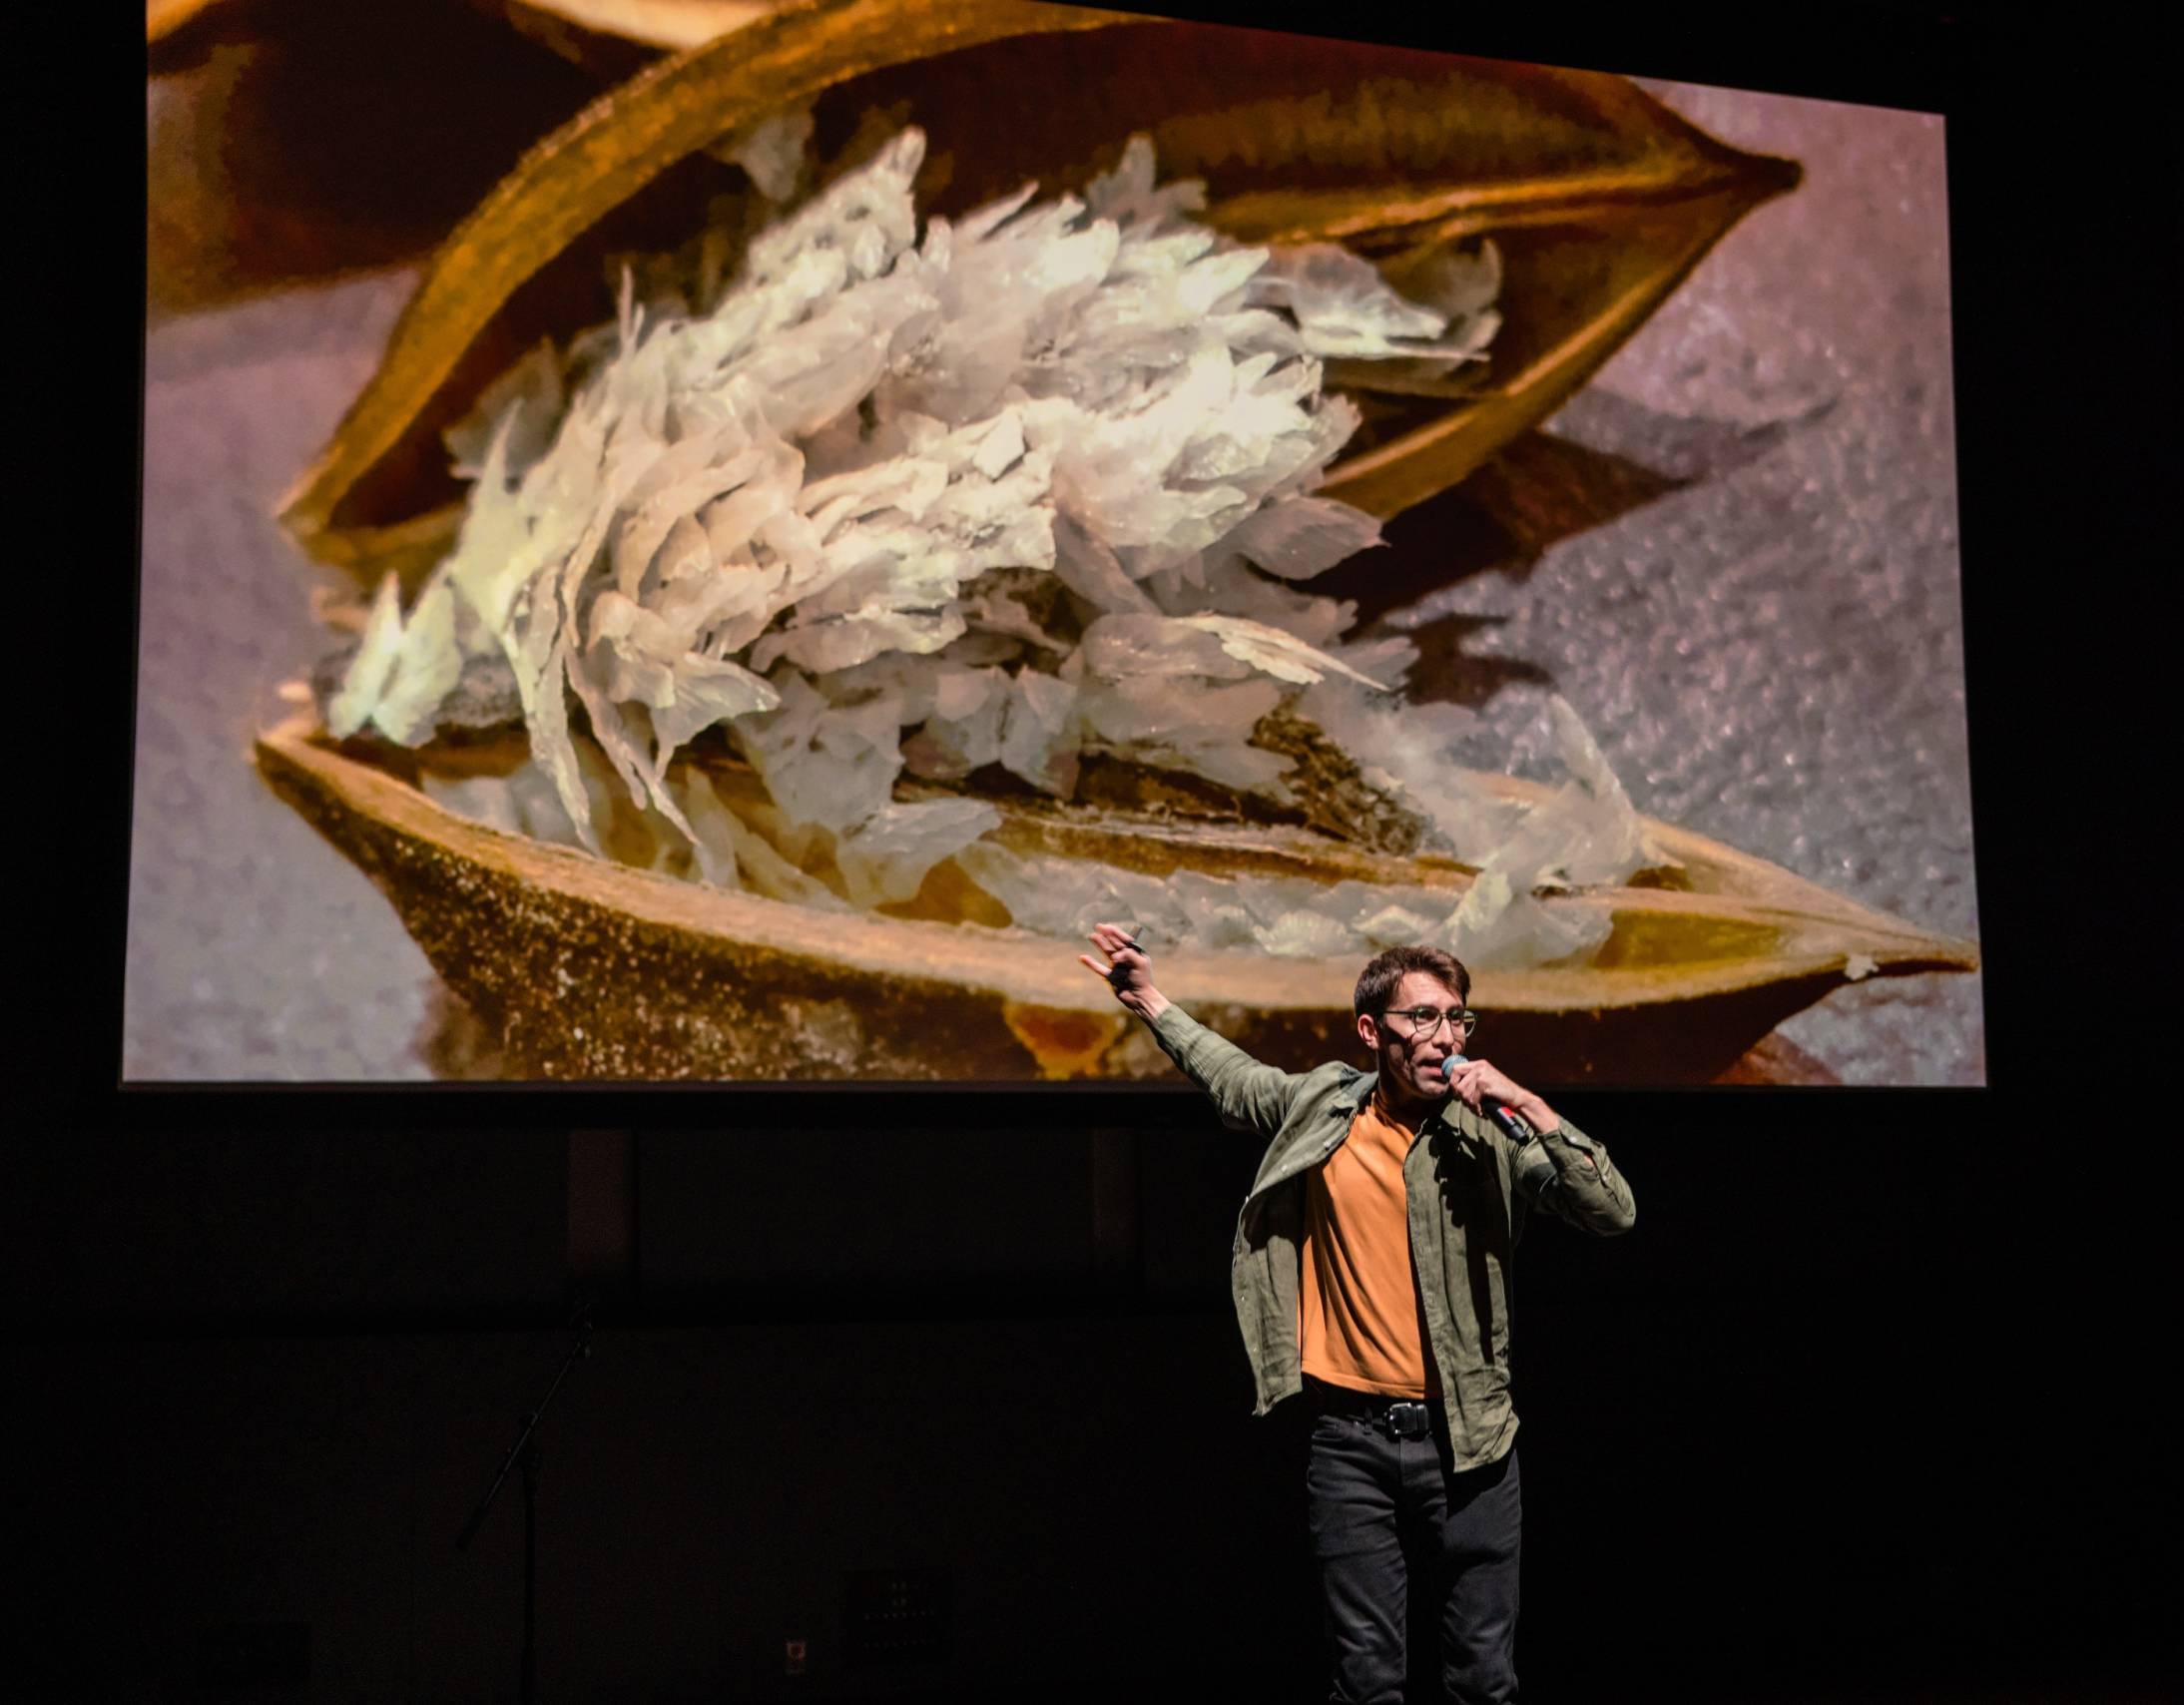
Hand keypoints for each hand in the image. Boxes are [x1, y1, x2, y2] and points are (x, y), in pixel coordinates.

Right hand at [1079, 923, 1165, 1018]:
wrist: (1140, 998)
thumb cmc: (1143, 980)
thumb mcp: (1139, 964)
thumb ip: (1128, 955)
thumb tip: (1114, 956)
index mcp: (1135, 954)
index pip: (1125, 940)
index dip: (1116, 933)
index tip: (1107, 927)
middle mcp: (1126, 959)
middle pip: (1114, 944)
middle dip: (1107, 935)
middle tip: (1098, 926)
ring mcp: (1118, 967)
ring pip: (1106, 952)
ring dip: (1100, 944)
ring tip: (1092, 936)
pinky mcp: (1111, 976)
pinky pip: (1099, 968)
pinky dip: (1091, 963)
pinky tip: (1083, 957)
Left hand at [1443, 1055, 1558, 1135]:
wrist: (1518, 1099)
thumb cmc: (1500, 1094)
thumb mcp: (1485, 1082)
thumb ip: (1471, 1081)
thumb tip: (1453, 1087)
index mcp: (1478, 1064)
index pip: (1455, 1068)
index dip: (1453, 1082)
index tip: (1457, 1093)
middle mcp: (1479, 1066)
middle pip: (1456, 1081)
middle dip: (1460, 1095)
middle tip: (1469, 1103)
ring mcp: (1482, 1074)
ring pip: (1463, 1092)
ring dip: (1469, 1105)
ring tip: (1478, 1108)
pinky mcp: (1485, 1083)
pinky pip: (1472, 1099)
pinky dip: (1476, 1108)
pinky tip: (1482, 1110)